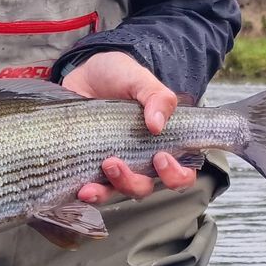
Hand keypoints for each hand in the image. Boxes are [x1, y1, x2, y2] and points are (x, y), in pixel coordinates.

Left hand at [62, 51, 197, 203]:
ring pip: (121, 191)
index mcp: (161, 141)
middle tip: (118, 161)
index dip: (176, 174)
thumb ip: (156, 96)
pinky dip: (92, 194)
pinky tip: (83, 189)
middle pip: (147, 187)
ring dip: (112, 187)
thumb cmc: (118, 75)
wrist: (84, 72)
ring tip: (103, 165)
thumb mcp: (139, 78)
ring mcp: (116, 164)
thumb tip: (158, 125)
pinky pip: (95, 190)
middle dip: (135, 182)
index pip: (182, 172)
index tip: (161, 158)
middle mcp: (141, 158)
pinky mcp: (91, 166)